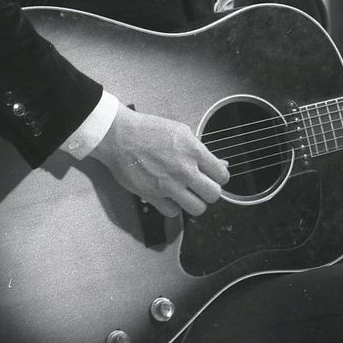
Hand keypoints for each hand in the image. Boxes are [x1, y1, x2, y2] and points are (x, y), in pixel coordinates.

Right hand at [89, 106, 230, 217]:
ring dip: (194, 202)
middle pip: (213, 195)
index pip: (222, 175)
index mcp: (193, 151)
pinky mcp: (152, 196)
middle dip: (210, 192)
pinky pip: (173, 212)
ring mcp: (168, 185)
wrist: (119, 136)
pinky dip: (173, 207)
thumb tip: (219, 164)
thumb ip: (200, 149)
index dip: (219, 177)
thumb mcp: (180, 131)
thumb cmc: (147, 130)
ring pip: (197, 208)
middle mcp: (184, 170)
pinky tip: (169, 197)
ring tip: (187, 194)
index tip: (213, 177)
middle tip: (201, 187)